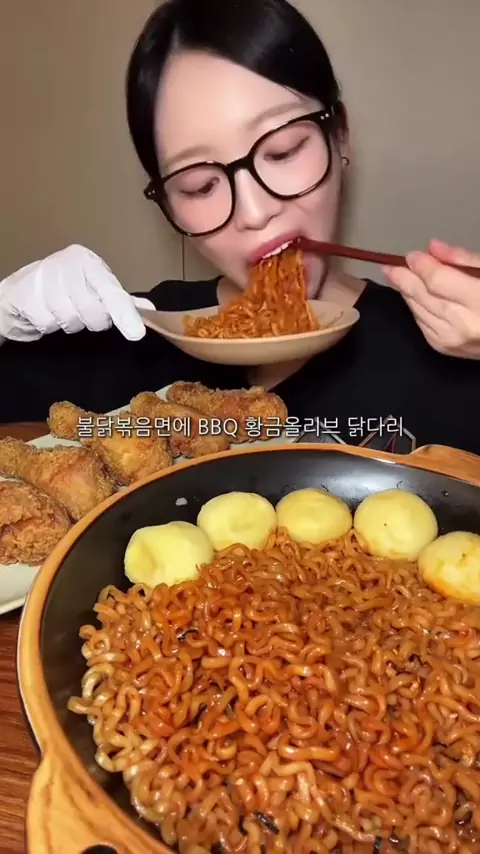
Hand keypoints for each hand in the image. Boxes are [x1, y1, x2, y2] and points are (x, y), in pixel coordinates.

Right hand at [0, 244, 154, 341]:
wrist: (20, 292)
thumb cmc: (64, 290)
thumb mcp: (93, 289)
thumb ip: (120, 300)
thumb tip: (148, 310)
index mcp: (87, 262)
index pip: (111, 291)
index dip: (124, 313)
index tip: (136, 333)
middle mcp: (66, 265)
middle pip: (92, 311)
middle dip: (90, 320)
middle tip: (81, 311)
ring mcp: (43, 279)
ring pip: (69, 320)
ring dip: (68, 323)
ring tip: (60, 311)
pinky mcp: (25, 295)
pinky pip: (46, 323)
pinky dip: (47, 325)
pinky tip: (44, 313)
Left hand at [383, 239, 479, 357]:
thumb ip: (465, 260)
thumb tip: (433, 248)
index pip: (437, 281)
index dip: (421, 265)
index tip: (412, 254)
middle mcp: (463, 325)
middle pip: (423, 296)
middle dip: (404, 278)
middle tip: (390, 266)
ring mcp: (453, 341)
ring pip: (418, 312)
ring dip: (407, 293)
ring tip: (398, 277)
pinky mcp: (447, 350)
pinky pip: (422, 325)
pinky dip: (416, 309)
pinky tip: (414, 297)